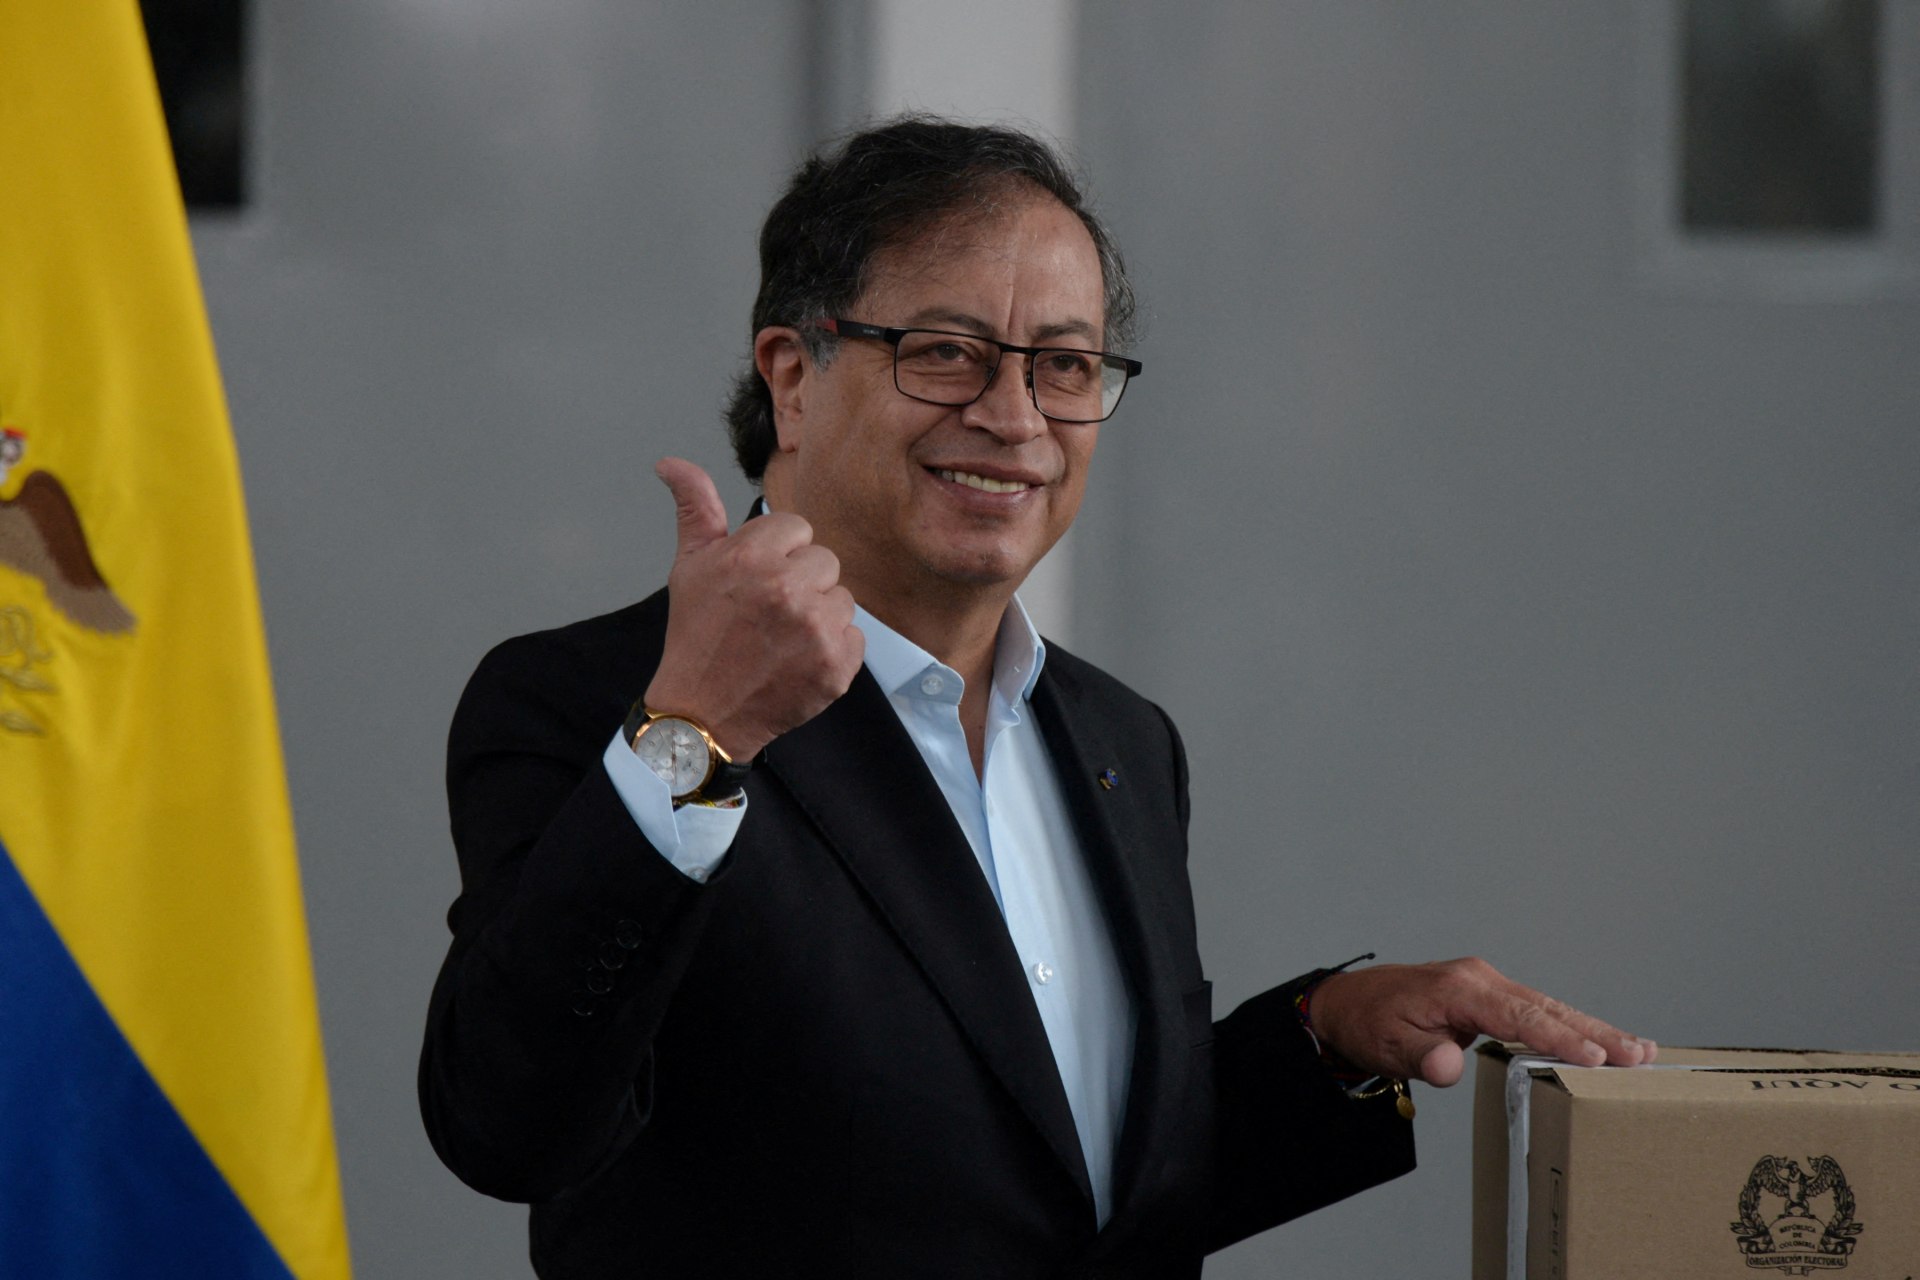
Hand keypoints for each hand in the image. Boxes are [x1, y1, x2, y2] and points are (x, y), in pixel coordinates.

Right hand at [641, 458, 863, 759]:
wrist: (703, 712)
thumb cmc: (697, 635)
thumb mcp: (689, 566)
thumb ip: (694, 508)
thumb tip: (670, 462)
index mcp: (752, 556)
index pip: (798, 528)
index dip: (778, 554)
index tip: (756, 583)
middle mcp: (788, 588)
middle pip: (824, 561)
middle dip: (801, 583)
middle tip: (767, 615)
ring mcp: (816, 629)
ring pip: (842, 598)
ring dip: (819, 616)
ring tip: (781, 639)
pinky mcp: (837, 664)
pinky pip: (854, 636)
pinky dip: (832, 650)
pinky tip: (798, 661)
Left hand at [1306, 956, 1655, 1087]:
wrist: (1348, 1003)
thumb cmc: (1368, 1023)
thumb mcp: (1387, 1044)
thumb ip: (1421, 1055)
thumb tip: (1448, 1066)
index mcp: (1459, 989)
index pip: (1519, 1014)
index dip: (1559, 1038)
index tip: (1597, 1057)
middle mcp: (1479, 979)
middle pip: (1547, 1007)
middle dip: (1596, 1032)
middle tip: (1641, 1054)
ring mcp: (1486, 984)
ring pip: (1548, 1007)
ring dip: (1593, 1029)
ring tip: (1641, 1050)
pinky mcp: (1488, 996)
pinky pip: (1536, 1011)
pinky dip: (1569, 1026)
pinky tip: (1600, 1041)